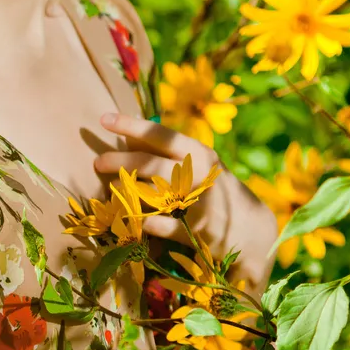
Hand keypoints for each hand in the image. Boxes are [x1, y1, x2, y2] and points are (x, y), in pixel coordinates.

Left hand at [93, 113, 222, 247]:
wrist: (252, 229)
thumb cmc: (215, 189)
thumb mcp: (199, 164)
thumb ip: (170, 151)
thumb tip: (131, 134)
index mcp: (198, 153)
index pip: (161, 135)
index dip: (131, 125)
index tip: (104, 118)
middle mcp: (198, 174)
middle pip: (151, 163)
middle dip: (120, 161)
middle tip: (97, 162)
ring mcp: (199, 202)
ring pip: (154, 193)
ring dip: (127, 190)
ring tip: (108, 190)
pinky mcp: (197, 231)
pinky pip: (164, 225)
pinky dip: (147, 223)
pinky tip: (135, 222)